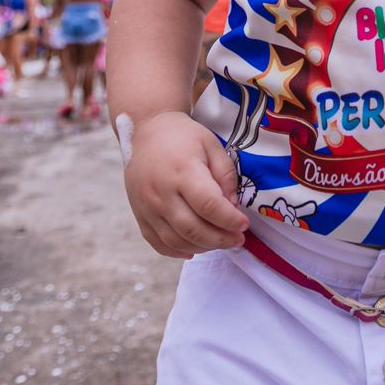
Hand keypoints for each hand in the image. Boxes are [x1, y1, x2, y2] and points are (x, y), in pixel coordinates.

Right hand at [123, 111, 247, 258]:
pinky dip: (177, 251)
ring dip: (202, 247)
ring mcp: (147, 207)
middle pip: (192, 228)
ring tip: (220, 242)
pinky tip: (195, 248)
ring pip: (176, 240)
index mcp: (182, 171)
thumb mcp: (212, 145)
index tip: (244, 224)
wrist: (147, 132)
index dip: (230, 220)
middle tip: (238, 239)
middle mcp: (161, 192)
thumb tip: (232, 206)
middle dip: (220, 239)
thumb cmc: (184, 138)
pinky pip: (157, 243)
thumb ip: (225, 175)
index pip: (208, 205)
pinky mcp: (139, 215)